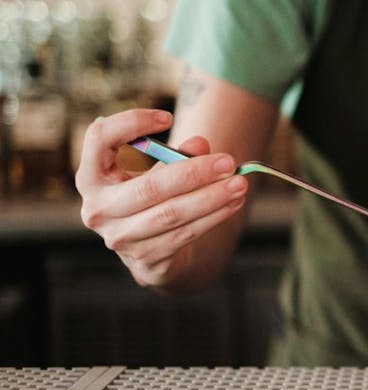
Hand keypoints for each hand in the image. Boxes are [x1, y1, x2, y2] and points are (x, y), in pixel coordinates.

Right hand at [75, 109, 247, 286]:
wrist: (149, 249)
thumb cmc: (149, 197)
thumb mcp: (154, 171)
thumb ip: (174, 155)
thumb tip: (201, 144)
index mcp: (91, 176)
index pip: (99, 137)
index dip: (131, 123)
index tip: (167, 116)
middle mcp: (98, 209)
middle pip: (149, 187)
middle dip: (194, 173)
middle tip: (228, 162)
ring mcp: (120, 237)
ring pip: (172, 214)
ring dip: (212, 198)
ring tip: (239, 183)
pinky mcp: (145, 259)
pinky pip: (185, 233)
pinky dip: (214, 216)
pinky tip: (234, 203)